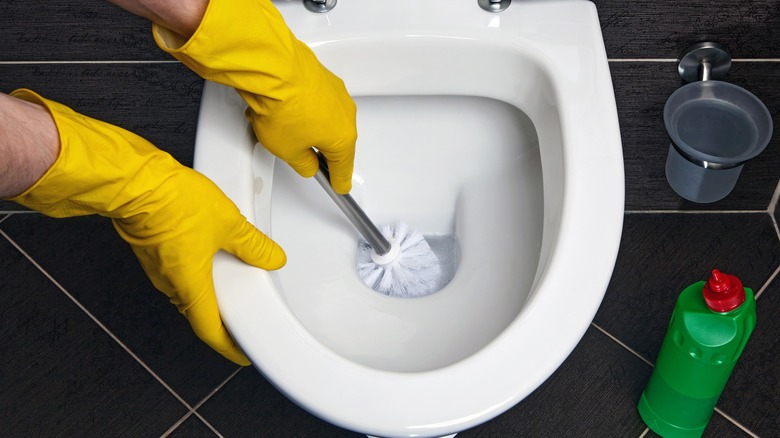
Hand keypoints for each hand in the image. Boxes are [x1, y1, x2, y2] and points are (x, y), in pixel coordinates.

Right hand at [7, 89, 285, 365]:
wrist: (134, 181)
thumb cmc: (172, 203)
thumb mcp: (229, 224)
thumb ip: (253, 245)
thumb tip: (271, 258)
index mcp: (190, 286)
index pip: (211, 331)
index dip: (230, 347)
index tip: (242, 354)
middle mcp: (170, 284)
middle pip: (199, 313)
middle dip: (221, 320)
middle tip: (242, 320)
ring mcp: (157, 268)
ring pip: (187, 290)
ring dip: (208, 292)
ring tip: (231, 285)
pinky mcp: (151, 250)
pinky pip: (178, 270)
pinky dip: (196, 271)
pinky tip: (209, 255)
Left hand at [152, 0, 356, 193]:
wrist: (274, 69)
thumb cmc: (284, 107)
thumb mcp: (288, 152)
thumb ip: (303, 164)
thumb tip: (308, 164)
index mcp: (344, 138)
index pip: (343, 167)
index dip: (339, 180)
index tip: (339, 186)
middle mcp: (346, 114)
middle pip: (334, 140)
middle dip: (317, 148)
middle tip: (303, 157)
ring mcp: (335, 93)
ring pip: (323, 118)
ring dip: (306, 125)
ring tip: (280, 128)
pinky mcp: (322, 77)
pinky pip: (315, 100)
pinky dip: (301, 107)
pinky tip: (280, 110)